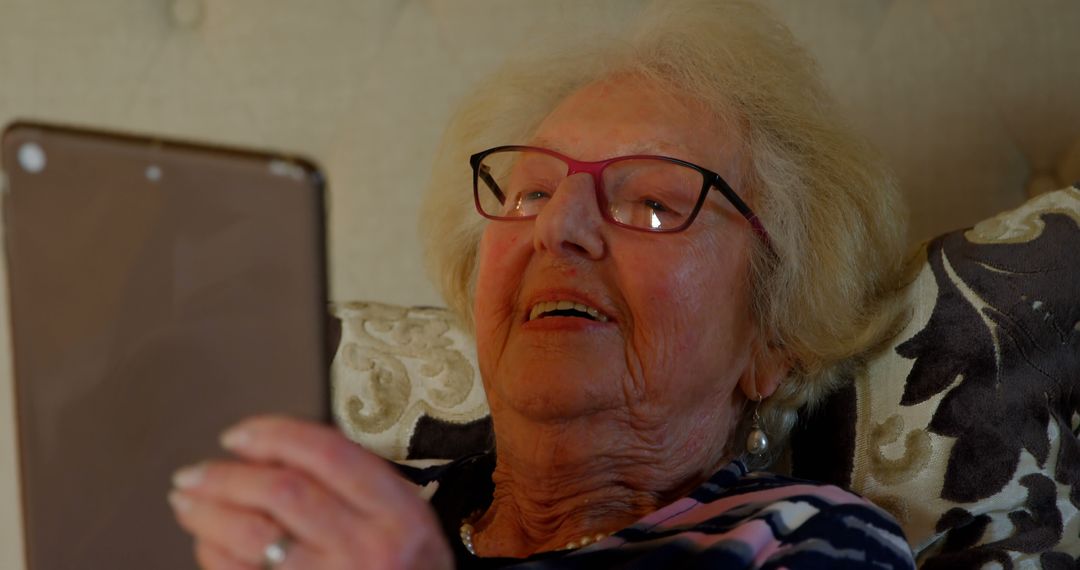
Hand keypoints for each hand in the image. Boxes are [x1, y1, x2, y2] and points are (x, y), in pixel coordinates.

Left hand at [168, 416, 453, 569]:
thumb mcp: (408, 520)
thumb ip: (360, 484)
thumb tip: (278, 452)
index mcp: (397, 513)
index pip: (328, 453)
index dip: (274, 435)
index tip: (241, 434)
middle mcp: (367, 548)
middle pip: (282, 492)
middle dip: (226, 477)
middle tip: (195, 472)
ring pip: (253, 537)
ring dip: (208, 514)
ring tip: (187, 501)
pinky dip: (214, 556)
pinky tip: (206, 544)